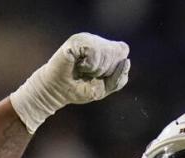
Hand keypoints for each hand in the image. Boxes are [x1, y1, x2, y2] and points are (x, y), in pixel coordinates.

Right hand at [11, 33, 130, 131]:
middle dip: (107, 69)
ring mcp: (85, 39)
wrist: (57, 92)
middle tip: (90, 74)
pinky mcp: (75, 41)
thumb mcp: (104, 88)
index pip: (122, 50)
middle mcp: (95, 40)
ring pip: (106, 50)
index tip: (101, 76)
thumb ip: (119, 78)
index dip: (116, 66)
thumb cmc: (79, 89)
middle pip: (116, 51)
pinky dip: (90, 65)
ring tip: (85, 71)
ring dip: (98, 68)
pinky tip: (81, 67)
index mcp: (103, 48)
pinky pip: (94, 52)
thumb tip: (127, 61)